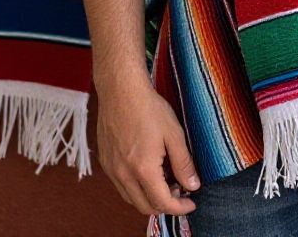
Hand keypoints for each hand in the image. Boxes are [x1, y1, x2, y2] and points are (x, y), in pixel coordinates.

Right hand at [95, 75, 200, 216]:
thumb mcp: (174, 134)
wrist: (121, 90)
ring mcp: (111, 170)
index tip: (191, 202)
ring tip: (165, 180)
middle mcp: (124, 175)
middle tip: (180, 191)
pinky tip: (147, 171)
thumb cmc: (148, 108)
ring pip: (131, 199)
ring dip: (149, 198)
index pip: (162, 203)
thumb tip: (193, 185)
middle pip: (145, 207)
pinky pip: (120, 186)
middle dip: (165, 205)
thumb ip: (184, 163)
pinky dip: (135, 187)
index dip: (180, 208)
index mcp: (143, 169)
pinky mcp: (105, 162)